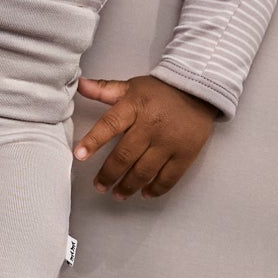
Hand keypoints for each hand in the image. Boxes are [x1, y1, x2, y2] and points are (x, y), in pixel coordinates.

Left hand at [73, 75, 216, 198]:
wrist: (197, 89)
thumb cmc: (159, 91)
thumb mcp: (131, 86)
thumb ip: (104, 89)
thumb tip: (79, 84)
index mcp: (134, 107)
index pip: (109, 125)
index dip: (93, 141)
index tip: (79, 156)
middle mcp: (150, 126)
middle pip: (124, 155)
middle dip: (109, 174)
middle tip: (99, 185)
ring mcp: (169, 142)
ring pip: (144, 171)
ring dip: (128, 186)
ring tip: (118, 194)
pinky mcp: (185, 154)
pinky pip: (168, 178)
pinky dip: (155, 189)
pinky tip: (145, 193)